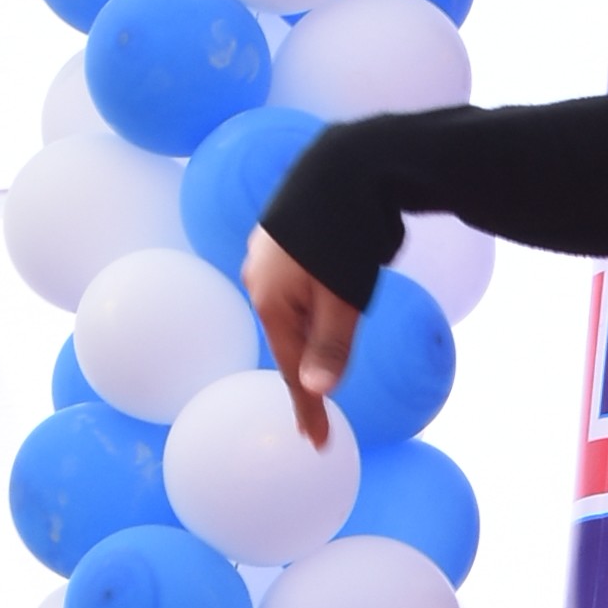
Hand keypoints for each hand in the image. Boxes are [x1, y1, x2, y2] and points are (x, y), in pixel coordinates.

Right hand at [246, 225, 358, 451]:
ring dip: (309, 342)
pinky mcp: (284, 241)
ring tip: (320, 371)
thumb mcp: (344, 298)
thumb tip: (317, 388)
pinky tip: (318, 314)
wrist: (348, 165)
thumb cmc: (346, 235)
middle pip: (289, 341)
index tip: (317, 441)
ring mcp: (268, 258)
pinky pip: (297, 291)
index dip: (307, 407)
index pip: (292, 367)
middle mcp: (259, 280)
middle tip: (318, 416)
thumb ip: (332, 343)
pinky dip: (310, 312)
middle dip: (304, 378)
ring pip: (294, 314)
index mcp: (270, 300)